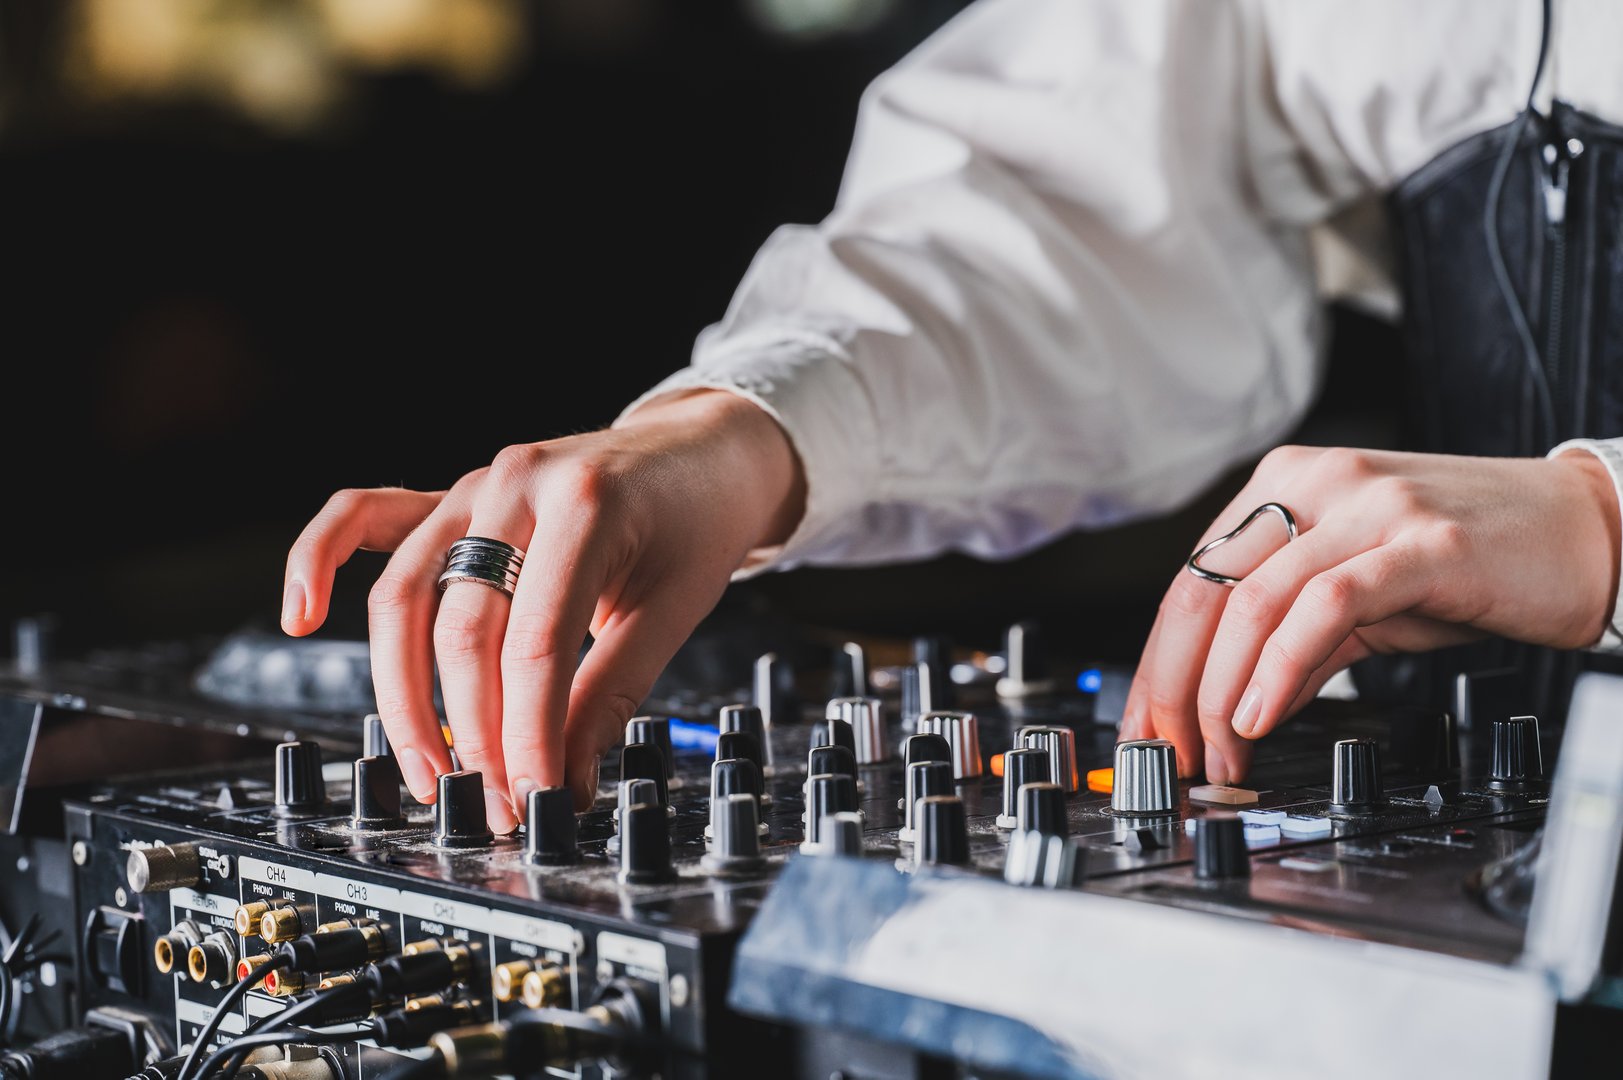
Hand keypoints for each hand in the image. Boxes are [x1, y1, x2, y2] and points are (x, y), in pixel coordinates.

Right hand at [280, 390, 805, 828]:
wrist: (703, 448)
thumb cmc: (695, 519)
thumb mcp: (673, 609)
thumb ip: (611, 695)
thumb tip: (566, 783)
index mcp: (584, 504)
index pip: (537, 645)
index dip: (527, 735)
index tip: (532, 799)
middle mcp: (515, 485)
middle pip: (464, 627)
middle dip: (473, 730)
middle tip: (494, 802)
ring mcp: (473, 486)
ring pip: (405, 595)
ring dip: (404, 693)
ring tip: (428, 770)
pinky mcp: (449, 496)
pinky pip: (365, 518)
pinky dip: (319, 561)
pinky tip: (298, 614)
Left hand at [1120, 445, 1620, 782]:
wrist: (1585, 532)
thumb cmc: (1470, 562)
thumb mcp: (1359, 599)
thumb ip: (1291, 644)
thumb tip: (1230, 707)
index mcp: (1285, 485)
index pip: (1192, 578)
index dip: (1158, 660)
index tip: (1147, 724)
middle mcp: (1315, 483)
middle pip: (1204, 590)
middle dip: (1173, 684)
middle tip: (1170, 749)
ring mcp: (1367, 507)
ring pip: (1253, 603)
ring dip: (1220, 692)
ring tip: (1219, 749)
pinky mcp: (1420, 543)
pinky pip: (1325, 606)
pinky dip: (1281, 667)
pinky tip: (1263, 714)